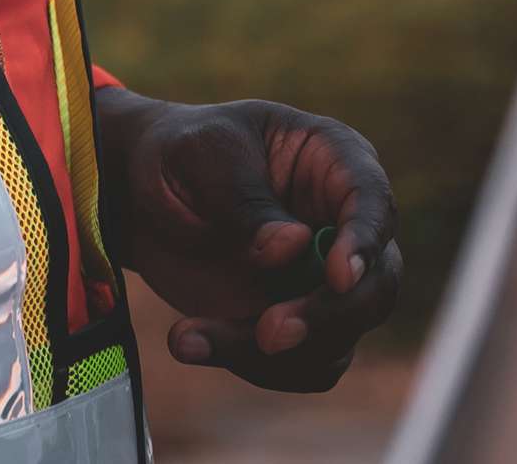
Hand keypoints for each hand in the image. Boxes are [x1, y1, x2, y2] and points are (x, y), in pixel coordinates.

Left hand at [92, 87, 403, 391]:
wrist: (141, 193)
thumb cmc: (181, 153)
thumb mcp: (199, 154)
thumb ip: (244, 198)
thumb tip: (295, 247)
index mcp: (335, 160)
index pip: (373, 202)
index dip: (365, 243)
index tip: (339, 276)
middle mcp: (346, 225)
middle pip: (374, 287)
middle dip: (325, 317)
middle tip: (268, 333)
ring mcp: (327, 280)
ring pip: (338, 337)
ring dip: (273, 354)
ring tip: (186, 337)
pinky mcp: (302, 322)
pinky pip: (303, 364)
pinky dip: (252, 365)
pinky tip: (192, 342)